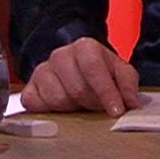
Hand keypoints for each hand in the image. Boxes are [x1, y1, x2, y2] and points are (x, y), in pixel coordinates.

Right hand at [19, 37, 143, 115]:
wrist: (76, 67)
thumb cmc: (100, 71)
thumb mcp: (120, 72)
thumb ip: (128, 84)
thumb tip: (131, 103)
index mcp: (85, 47)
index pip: (93, 68)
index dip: (106, 91)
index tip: (116, 111)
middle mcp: (60, 55)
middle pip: (76, 88)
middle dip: (92, 103)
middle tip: (98, 107)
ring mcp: (42, 71)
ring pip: (57, 99)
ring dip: (72, 109)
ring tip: (80, 105)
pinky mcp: (29, 88)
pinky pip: (36, 105)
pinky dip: (49, 111)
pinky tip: (61, 109)